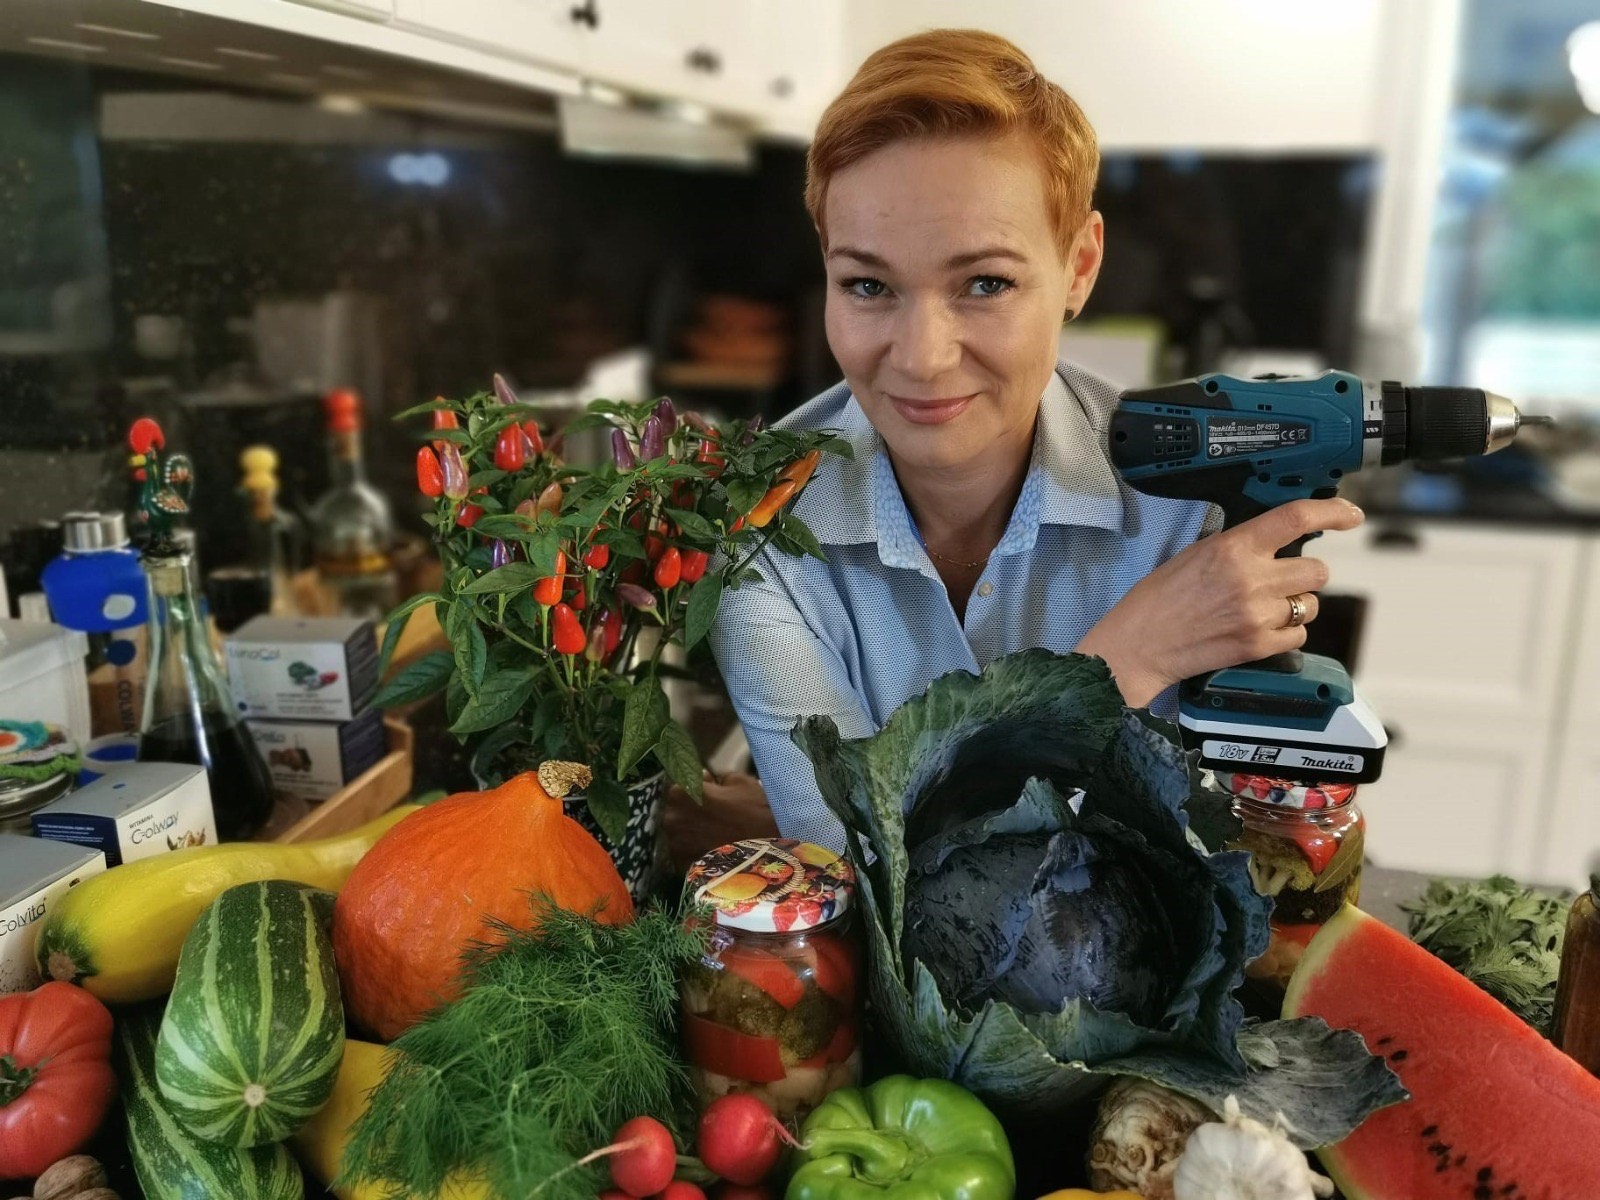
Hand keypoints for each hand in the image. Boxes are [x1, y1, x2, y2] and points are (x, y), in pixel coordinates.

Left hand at [663, 770, 776, 872]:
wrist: (767, 854)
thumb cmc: (754, 812)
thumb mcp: (741, 782)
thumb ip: (718, 777)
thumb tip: (708, 780)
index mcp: (681, 793)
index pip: (685, 784)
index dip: (701, 787)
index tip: (716, 793)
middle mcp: (670, 818)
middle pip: (679, 809)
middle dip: (694, 810)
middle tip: (718, 816)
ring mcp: (674, 844)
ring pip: (681, 832)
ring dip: (693, 831)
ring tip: (717, 836)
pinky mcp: (681, 865)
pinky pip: (686, 853)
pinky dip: (696, 850)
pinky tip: (714, 850)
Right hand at [1077, 498, 1363, 706]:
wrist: (1139, 645)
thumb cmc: (1157, 600)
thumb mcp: (1195, 555)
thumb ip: (1238, 546)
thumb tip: (1274, 540)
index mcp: (1233, 548)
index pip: (1296, 518)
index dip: (1333, 512)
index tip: (1350, 515)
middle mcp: (1252, 579)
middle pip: (1317, 570)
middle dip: (1304, 574)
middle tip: (1280, 579)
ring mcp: (1258, 615)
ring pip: (1310, 604)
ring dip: (1295, 604)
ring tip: (1263, 608)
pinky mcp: (1259, 646)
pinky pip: (1298, 634)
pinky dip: (1286, 631)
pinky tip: (1260, 628)